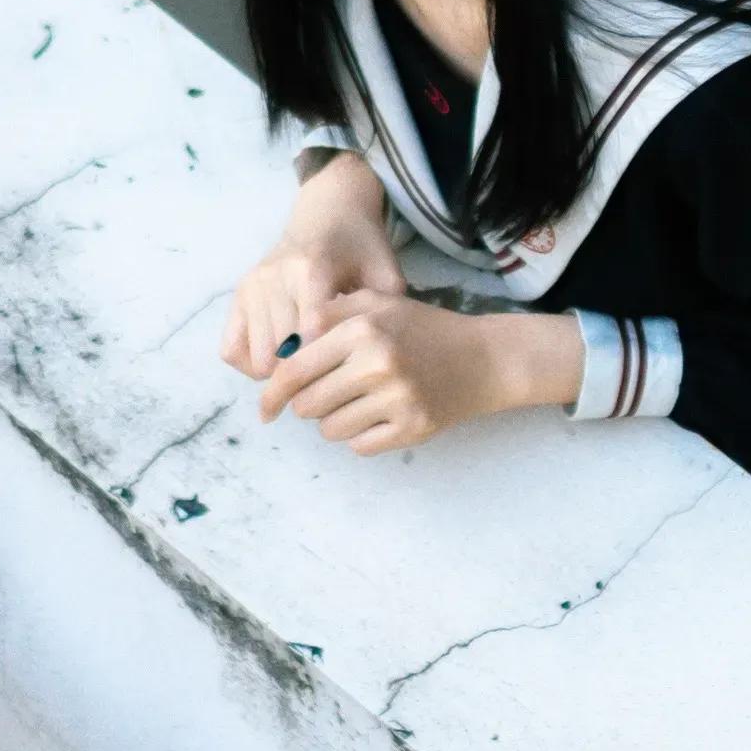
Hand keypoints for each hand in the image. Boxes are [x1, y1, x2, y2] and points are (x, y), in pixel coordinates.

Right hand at [220, 157, 405, 380]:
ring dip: (283, 370)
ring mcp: (251, 287)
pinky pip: (231, 350)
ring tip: (309, 363)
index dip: (328, 358)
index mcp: (311, 269)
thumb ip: (386, 308)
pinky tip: (280, 358)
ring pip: (258, 357)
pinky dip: (252, 364)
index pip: (309, 331)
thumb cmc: (360, 246)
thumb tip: (377, 351)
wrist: (327, 212)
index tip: (346, 368)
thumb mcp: (385, 270)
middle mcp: (274, 277)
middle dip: (309, 370)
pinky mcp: (238, 295)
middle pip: (282, 351)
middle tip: (331, 371)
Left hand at [256, 293, 581, 454]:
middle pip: (308, 405)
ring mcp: (398, 399)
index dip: (273, 392)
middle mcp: (378, 363)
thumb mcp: (379, 304)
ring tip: (357, 402)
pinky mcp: (413, 427)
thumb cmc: (423, 329)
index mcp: (363, 329)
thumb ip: (329, 315)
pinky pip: (360, 446)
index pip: (295, 370)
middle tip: (326, 396)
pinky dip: (361, 436)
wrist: (484, 359)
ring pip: (331, 430)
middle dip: (308, 405)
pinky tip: (379, 415)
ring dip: (334, 421)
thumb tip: (281, 350)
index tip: (266, 407)